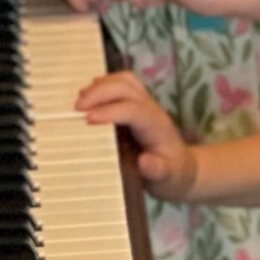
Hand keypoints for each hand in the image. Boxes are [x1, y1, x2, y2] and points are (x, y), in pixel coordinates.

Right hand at [76, 70, 195, 198]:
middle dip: (100, 92)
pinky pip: (121, 85)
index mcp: (157, 126)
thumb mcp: (168, 179)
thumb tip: (144, 161)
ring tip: (80, 100)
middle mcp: (151, 110)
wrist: (182, 169)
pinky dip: (103, 86)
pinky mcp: (137, 104)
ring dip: (101, 85)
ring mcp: (145, 104)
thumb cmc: (172, 174)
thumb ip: (158, 170)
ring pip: (124, 80)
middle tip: (76, 108)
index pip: (133, 109)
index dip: (110, 111)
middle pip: (127, 87)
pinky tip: (89, 97)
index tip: (87, 119)